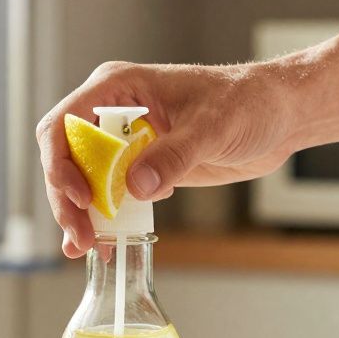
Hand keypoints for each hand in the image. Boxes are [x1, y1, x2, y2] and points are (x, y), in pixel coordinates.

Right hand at [35, 61, 293, 257]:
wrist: (277, 117)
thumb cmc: (248, 102)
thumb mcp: (212, 128)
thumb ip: (173, 156)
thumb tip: (135, 187)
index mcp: (119, 88)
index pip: (64, 124)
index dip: (61, 164)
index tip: (81, 198)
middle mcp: (113, 114)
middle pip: (66, 158)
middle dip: (67, 200)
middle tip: (82, 238)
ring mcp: (125, 142)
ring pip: (82, 181)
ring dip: (79, 215)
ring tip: (86, 248)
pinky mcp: (141, 167)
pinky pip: (109, 194)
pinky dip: (104, 219)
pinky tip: (104, 244)